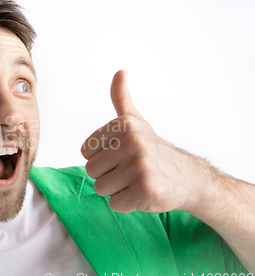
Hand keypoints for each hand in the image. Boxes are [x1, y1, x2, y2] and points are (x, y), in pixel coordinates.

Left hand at [80, 70, 203, 213]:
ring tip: (136, 181)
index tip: (122, 155)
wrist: (188, 178)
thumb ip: (121, 98)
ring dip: (117, 190)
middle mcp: (133, 142)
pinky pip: (115, 204)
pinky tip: (143, 193)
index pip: (86, 152)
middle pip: (91, 171)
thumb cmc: (153, 149)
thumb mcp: (136, 121)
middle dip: (108, 176)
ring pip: (101, 189)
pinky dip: (128, 204)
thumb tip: (120, 71)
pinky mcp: (146, 190)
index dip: (102, 158)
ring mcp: (140, 167)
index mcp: (124, 125)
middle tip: (130, 171)